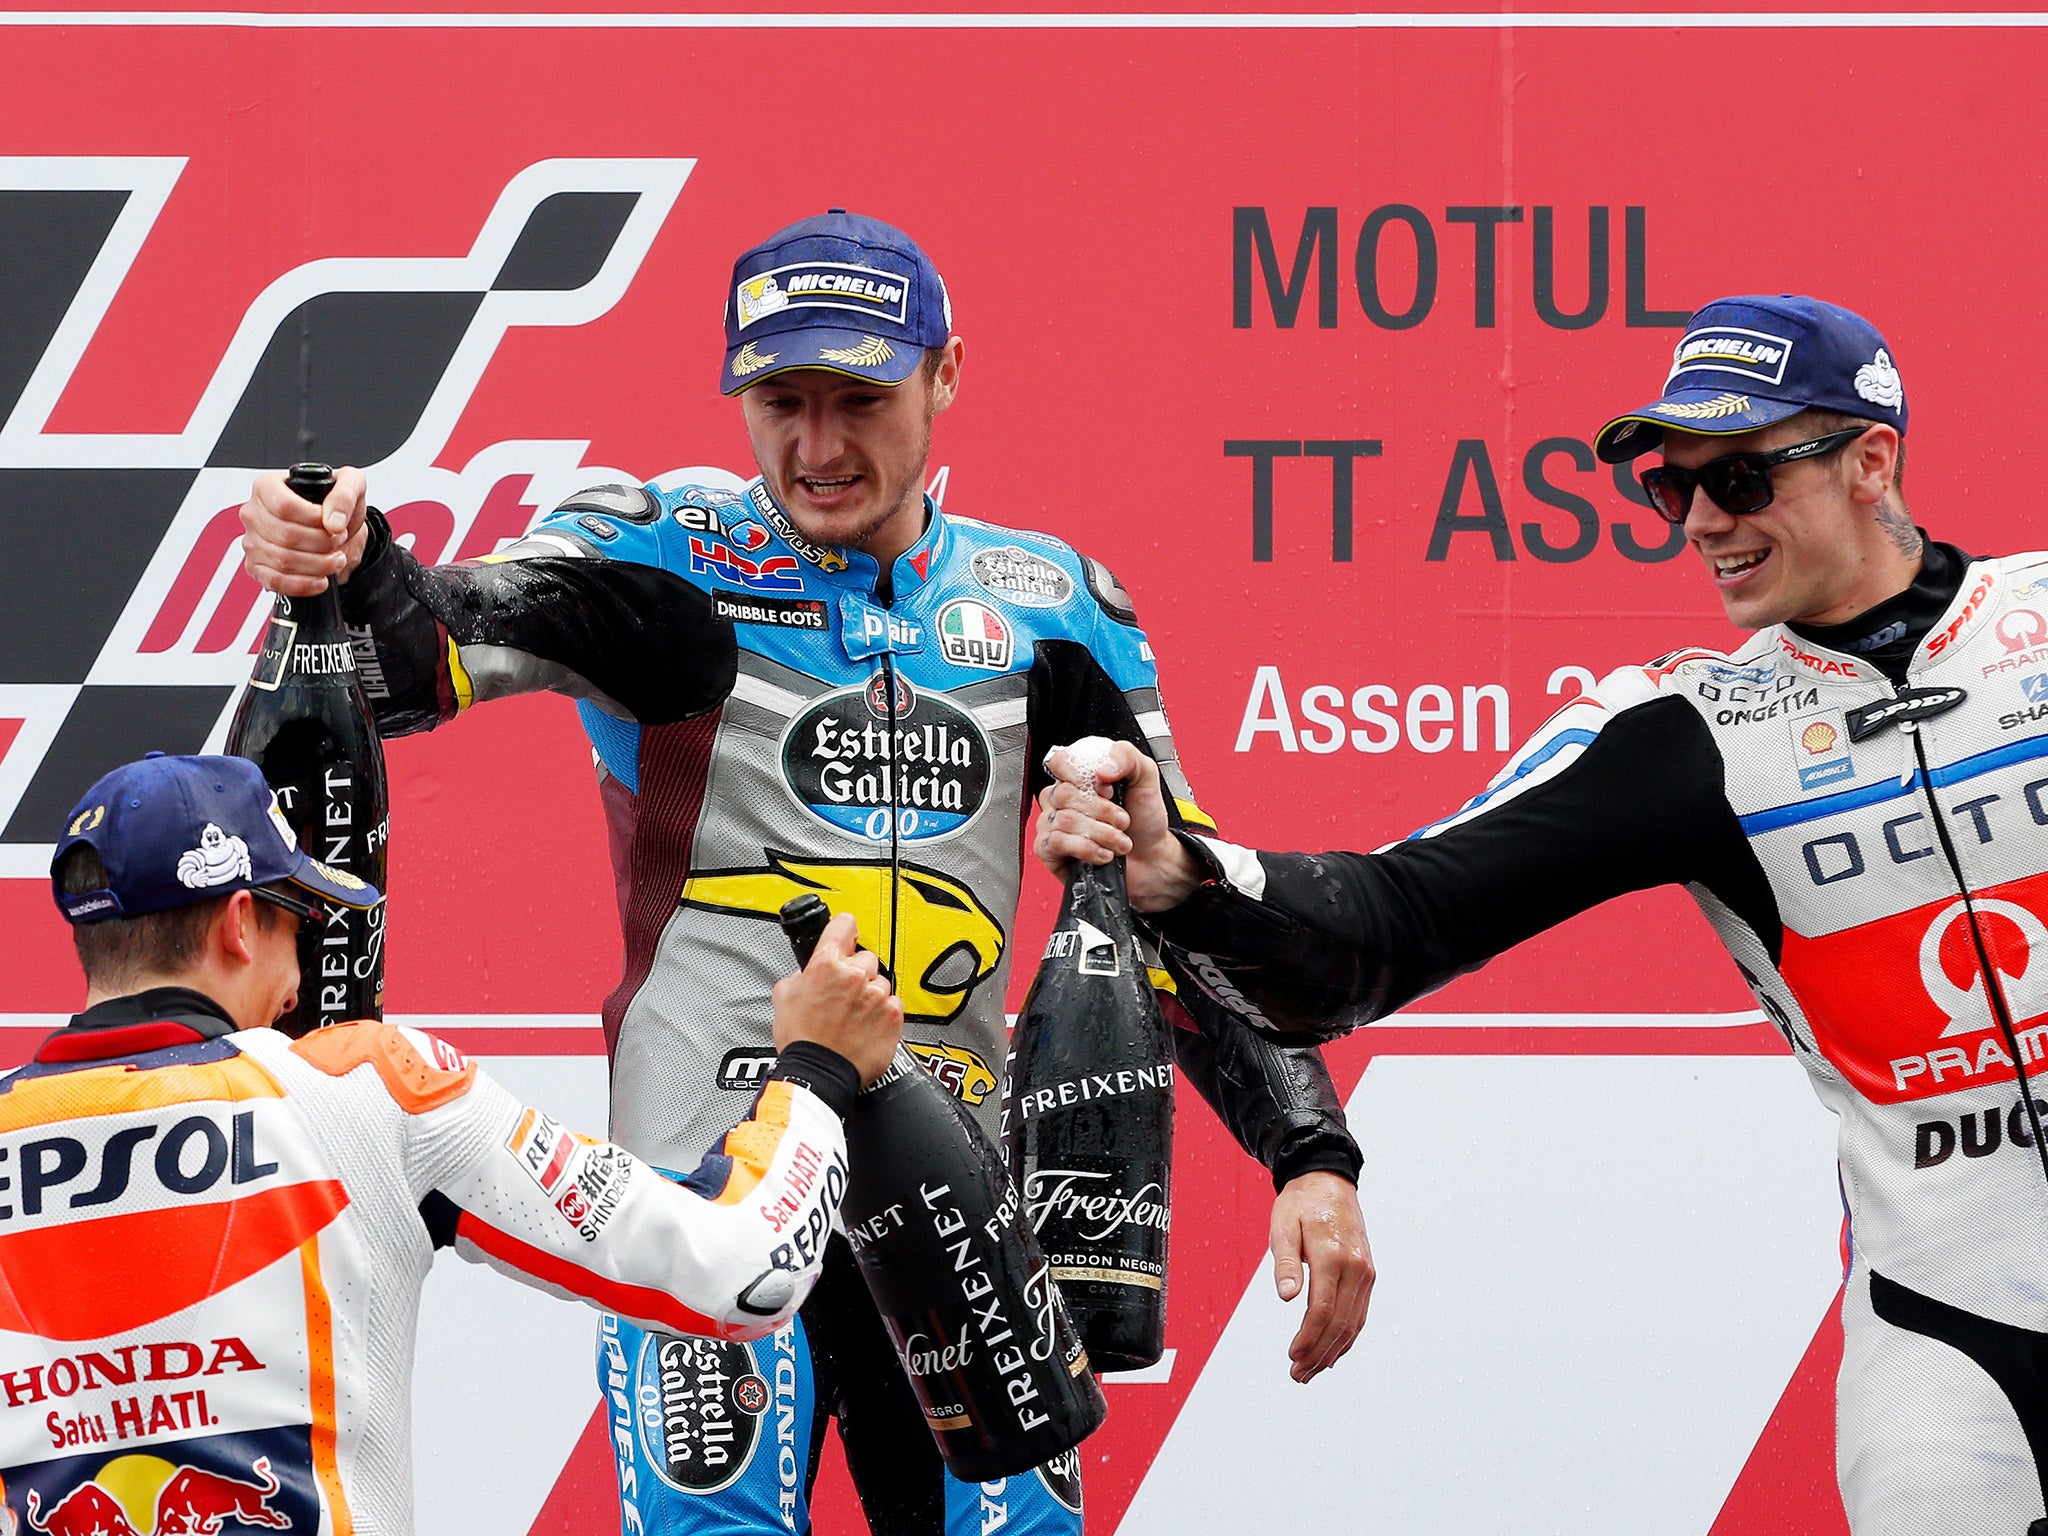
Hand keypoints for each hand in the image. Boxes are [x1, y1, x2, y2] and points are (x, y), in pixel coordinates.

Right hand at [240, 465, 370, 595]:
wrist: (334, 528)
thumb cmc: (334, 504)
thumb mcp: (350, 485)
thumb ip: (344, 495)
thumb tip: (333, 522)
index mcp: (267, 487)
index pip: (284, 506)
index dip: (314, 520)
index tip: (334, 525)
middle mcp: (254, 513)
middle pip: (286, 535)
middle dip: (322, 544)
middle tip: (339, 542)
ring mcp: (252, 541)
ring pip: (283, 560)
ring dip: (318, 565)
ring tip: (337, 559)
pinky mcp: (256, 566)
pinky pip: (275, 581)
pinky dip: (302, 585)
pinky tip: (320, 580)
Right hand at [771, 913, 903, 1085]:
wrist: (819, 1072)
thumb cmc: (801, 1040)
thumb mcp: (784, 996)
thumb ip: (801, 974)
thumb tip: (809, 970)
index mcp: (827, 965)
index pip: (844, 924)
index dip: (844, 929)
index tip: (847, 934)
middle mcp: (855, 976)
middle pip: (865, 957)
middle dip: (855, 972)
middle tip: (842, 995)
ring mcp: (877, 996)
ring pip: (880, 981)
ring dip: (869, 993)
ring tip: (852, 1015)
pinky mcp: (893, 1016)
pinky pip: (893, 1003)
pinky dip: (882, 1012)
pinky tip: (865, 1025)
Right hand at [1034, 740, 1200, 911]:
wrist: (1151, 858)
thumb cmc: (1144, 820)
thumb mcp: (1146, 777)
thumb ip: (1126, 757)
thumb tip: (1101, 769)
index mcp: (1079, 777)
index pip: (1059, 762)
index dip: (1082, 776)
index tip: (1108, 790)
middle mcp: (1062, 798)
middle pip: (1064, 793)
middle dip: (1103, 811)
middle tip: (1123, 820)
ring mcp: (1053, 823)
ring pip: (1064, 820)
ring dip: (1101, 834)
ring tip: (1119, 841)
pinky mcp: (1049, 850)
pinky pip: (1055, 842)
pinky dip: (1085, 849)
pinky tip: (1102, 854)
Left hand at [1269, 1170, 1372, 1382]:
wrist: (1328, 1181)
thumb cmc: (1300, 1204)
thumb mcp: (1282, 1227)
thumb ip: (1284, 1263)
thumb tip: (1286, 1298)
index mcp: (1333, 1256)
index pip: (1323, 1310)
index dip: (1308, 1339)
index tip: (1292, 1357)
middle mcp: (1356, 1268)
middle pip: (1340, 1323)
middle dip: (1319, 1353)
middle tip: (1298, 1375)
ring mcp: (1366, 1272)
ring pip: (1353, 1323)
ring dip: (1333, 1350)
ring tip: (1311, 1371)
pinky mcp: (1367, 1273)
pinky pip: (1359, 1312)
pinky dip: (1347, 1336)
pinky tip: (1332, 1351)